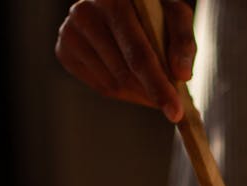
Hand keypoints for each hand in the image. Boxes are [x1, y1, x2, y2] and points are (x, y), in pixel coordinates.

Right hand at [54, 0, 196, 122]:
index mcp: (114, 0)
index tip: (175, 113)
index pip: (138, 53)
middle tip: (173, 108)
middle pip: (124, 73)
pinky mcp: (63, 50)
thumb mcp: (174, 14)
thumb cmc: (150, 9)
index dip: (158, 85)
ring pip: (112, 84)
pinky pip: (100, 86)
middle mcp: (85, 12)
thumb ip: (183, 40)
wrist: (117, 2)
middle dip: (152, 94)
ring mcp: (69, 32)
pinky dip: (123, 91)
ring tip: (153, 85)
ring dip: (139, 93)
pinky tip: (132, 78)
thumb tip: (182, 75)